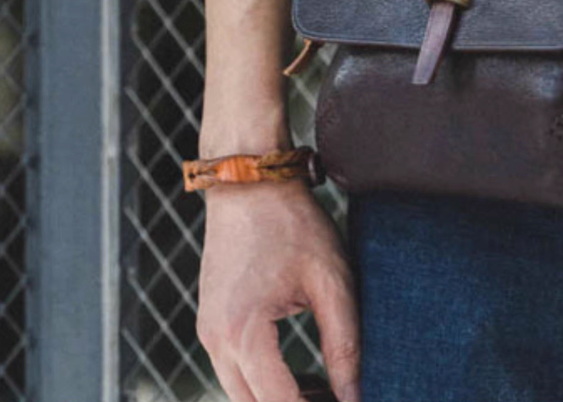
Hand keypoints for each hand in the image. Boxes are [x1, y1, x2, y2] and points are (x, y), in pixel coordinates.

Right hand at [196, 179, 359, 401]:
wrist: (248, 182)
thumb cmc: (293, 224)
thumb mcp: (332, 282)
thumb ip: (345, 342)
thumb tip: (355, 394)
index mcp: (244, 332)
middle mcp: (216, 339)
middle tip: (336, 398)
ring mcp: (207, 331)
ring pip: (239, 393)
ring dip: (276, 399)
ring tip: (325, 391)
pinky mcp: (209, 320)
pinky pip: (233, 369)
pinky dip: (262, 381)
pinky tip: (301, 374)